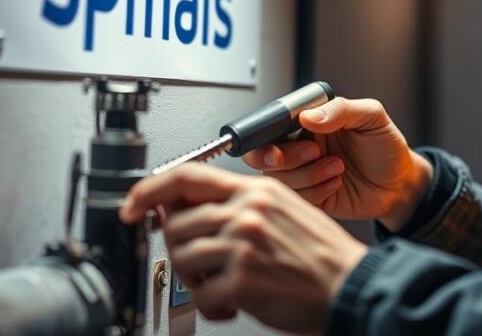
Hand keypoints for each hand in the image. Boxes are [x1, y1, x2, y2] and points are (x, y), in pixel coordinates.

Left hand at [119, 163, 367, 332]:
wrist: (350, 285)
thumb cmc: (320, 254)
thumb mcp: (283, 210)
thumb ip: (239, 203)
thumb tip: (187, 205)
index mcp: (256, 190)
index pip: (187, 176)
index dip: (148, 189)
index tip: (131, 206)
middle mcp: (247, 211)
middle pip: (176, 223)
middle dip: (180, 250)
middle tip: (202, 266)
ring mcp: (243, 244)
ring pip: (182, 258)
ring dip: (196, 280)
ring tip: (222, 287)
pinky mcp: (242, 280)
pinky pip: (201, 295)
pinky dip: (212, 306)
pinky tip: (234, 305)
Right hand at [243, 97, 432, 230]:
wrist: (400, 183)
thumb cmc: (386, 147)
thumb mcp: (372, 118)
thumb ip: (341, 110)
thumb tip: (309, 115)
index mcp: (308, 123)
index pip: (271, 126)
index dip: (265, 137)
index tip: (280, 145)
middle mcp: (300, 147)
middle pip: (263, 156)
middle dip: (282, 158)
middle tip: (314, 153)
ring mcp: (303, 174)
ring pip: (280, 179)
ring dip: (309, 174)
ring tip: (338, 167)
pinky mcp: (309, 198)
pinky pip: (296, 199)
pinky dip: (316, 192)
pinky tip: (336, 183)